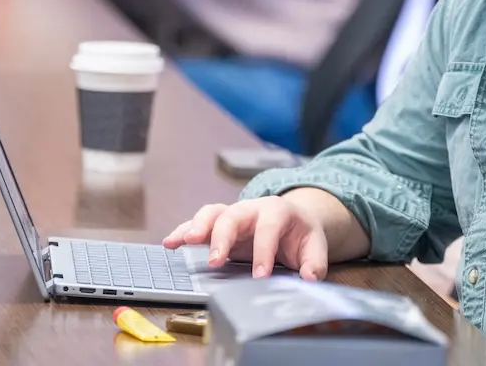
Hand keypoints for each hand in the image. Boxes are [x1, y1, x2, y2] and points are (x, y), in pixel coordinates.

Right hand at [163, 197, 328, 280]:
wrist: (293, 219)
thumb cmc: (301, 233)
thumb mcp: (315, 245)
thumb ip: (314, 262)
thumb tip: (309, 278)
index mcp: (277, 211)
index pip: (268, 228)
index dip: (263, 251)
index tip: (259, 275)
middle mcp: (252, 208)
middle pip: (234, 215)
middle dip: (223, 237)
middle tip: (215, 261)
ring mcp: (233, 214)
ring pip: (212, 213)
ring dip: (197, 226)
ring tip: (183, 242)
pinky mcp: (219, 224)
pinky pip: (198, 223)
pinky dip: (183, 231)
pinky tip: (170, 243)